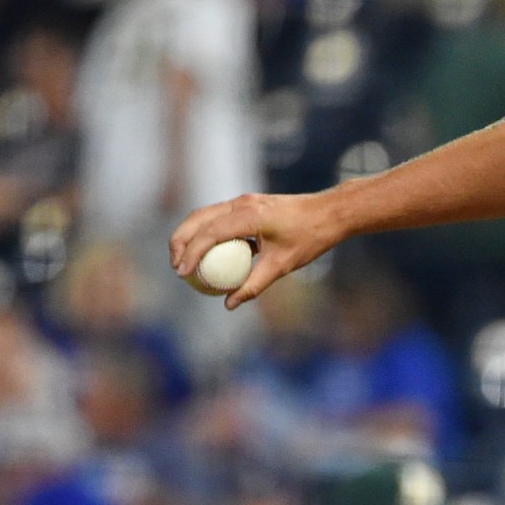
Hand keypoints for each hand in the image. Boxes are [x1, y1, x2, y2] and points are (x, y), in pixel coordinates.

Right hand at [169, 190, 344, 310]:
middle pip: (198, 219)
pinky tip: (206, 254)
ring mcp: (243, 200)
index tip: (182, 273)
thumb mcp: (282, 266)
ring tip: (184, 261)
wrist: (329, 213)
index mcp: (249, 215)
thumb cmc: (309, 238)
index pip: (210, 233)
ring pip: (204, 215)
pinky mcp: (246, 204)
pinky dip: (206, 233)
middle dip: (180, 241)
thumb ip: (254, 285)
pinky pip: (218, 217)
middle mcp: (241, 203)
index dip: (191, 253)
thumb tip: (229, 304)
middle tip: (175, 268)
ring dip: (190, 235)